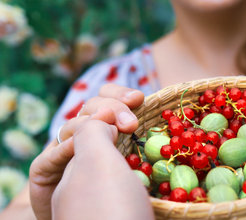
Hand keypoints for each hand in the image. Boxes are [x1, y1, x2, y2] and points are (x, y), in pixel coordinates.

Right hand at [29, 84, 143, 219]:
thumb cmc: (115, 200)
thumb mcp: (133, 166)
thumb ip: (139, 144)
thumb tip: (155, 125)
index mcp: (106, 128)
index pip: (108, 98)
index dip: (120, 94)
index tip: (138, 98)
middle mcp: (83, 134)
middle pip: (92, 105)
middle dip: (113, 107)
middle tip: (131, 123)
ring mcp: (62, 150)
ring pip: (72, 125)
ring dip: (92, 124)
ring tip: (113, 130)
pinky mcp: (42, 169)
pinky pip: (50, 155)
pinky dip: (65, 149)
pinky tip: (79, 148)